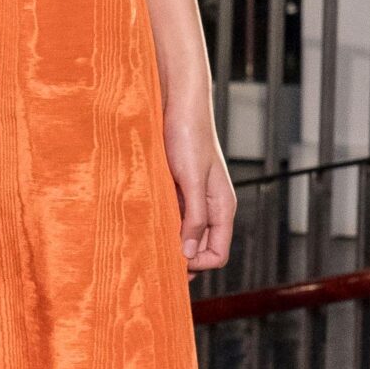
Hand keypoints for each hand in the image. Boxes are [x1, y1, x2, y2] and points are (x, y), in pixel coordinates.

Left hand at [164, 99, 235, 270]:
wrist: (179, 105)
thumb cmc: (189, 137)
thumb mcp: (192, 179)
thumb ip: (194, 216)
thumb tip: (189, 253)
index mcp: (223, 208)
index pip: (218, 255)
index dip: (197, 263)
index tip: (172, 258)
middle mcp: (212, 207)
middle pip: (202, 249)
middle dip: (183, 257)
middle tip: (155, 257)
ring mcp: (195, 199)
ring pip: (186, 235)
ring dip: (170, 241)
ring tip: (148, 241)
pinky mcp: (179, 190)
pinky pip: (174, 218)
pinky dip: (163, 225)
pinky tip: (146, 222)